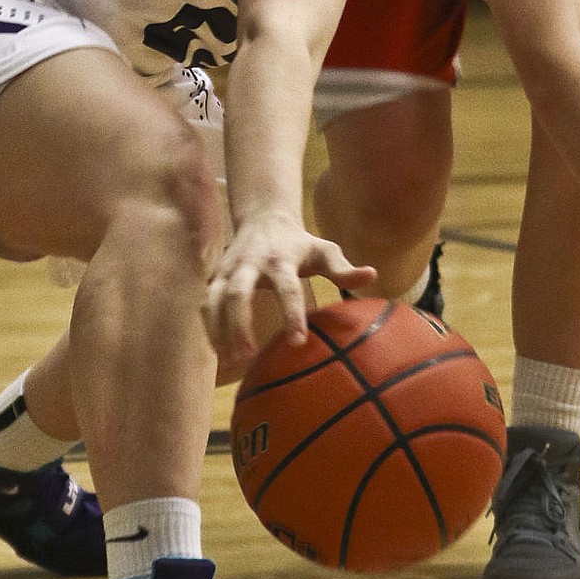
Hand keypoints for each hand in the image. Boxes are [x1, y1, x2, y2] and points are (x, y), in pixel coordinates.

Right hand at [203, 211, 375, 370]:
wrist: (264, 218)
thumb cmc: (300, 243)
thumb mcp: (324, 250)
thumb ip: (344, 268)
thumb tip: (372, 276)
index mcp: (281, 260)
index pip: (287, 289)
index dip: (292, 315)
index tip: (298, 342)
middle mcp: (251, 264)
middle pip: (238, 294)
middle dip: (240, 325)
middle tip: (248, 355)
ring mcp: (229, 269)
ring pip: (216, 299)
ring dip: (219, 329)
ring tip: (231, 360)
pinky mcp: (216, 276)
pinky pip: (207, 302)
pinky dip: (209, 326)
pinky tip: (219, 351)